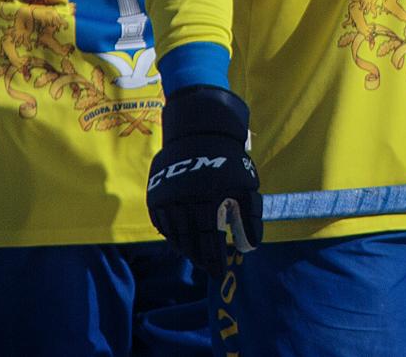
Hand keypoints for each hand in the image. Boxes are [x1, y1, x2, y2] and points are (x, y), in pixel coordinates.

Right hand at [148, 84, 262, 277]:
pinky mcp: (155, 194)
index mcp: (208, 201)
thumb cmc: (227, 161)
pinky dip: (170, 235)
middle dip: (200, 258)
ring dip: (185, 249)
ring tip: (195, 257)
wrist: (198, 132)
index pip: (209, 241)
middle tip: (207, 267)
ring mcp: (167, 198)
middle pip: (190, 242)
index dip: (214, 260)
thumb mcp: (246, 186)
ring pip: (174, 235)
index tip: (219, 273)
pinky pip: (161, 223)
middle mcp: (184, 202)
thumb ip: (249, 217)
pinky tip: (180, 241)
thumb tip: (250, 248)